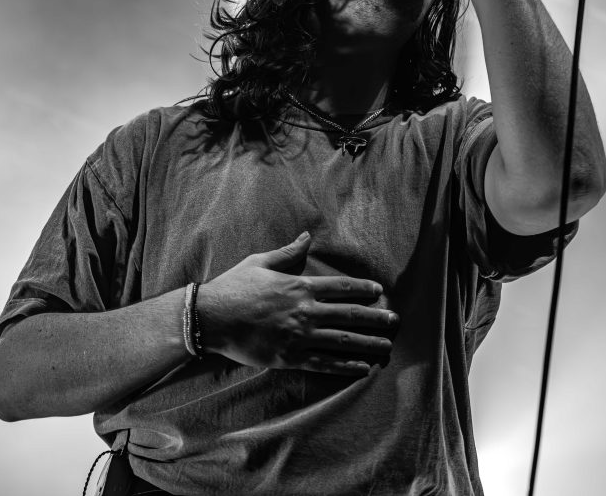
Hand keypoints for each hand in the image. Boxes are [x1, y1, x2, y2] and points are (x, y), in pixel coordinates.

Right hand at [196, 232, 397, 375]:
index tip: (379, 292)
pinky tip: (362, 368)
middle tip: (395, 321)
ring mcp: (299, 336)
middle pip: (349, 314)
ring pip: (342, 340)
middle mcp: (305, 311)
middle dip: (375, 318)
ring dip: (368, 343)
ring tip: (386, 347)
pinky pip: (324, 363)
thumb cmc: (233, 287)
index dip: (363, 289)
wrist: (211, 317)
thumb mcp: (260, 262)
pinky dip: (345, 366)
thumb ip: (287, 252)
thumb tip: (306, 236)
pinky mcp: (289, 357)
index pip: (341, 287)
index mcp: (300, 286)